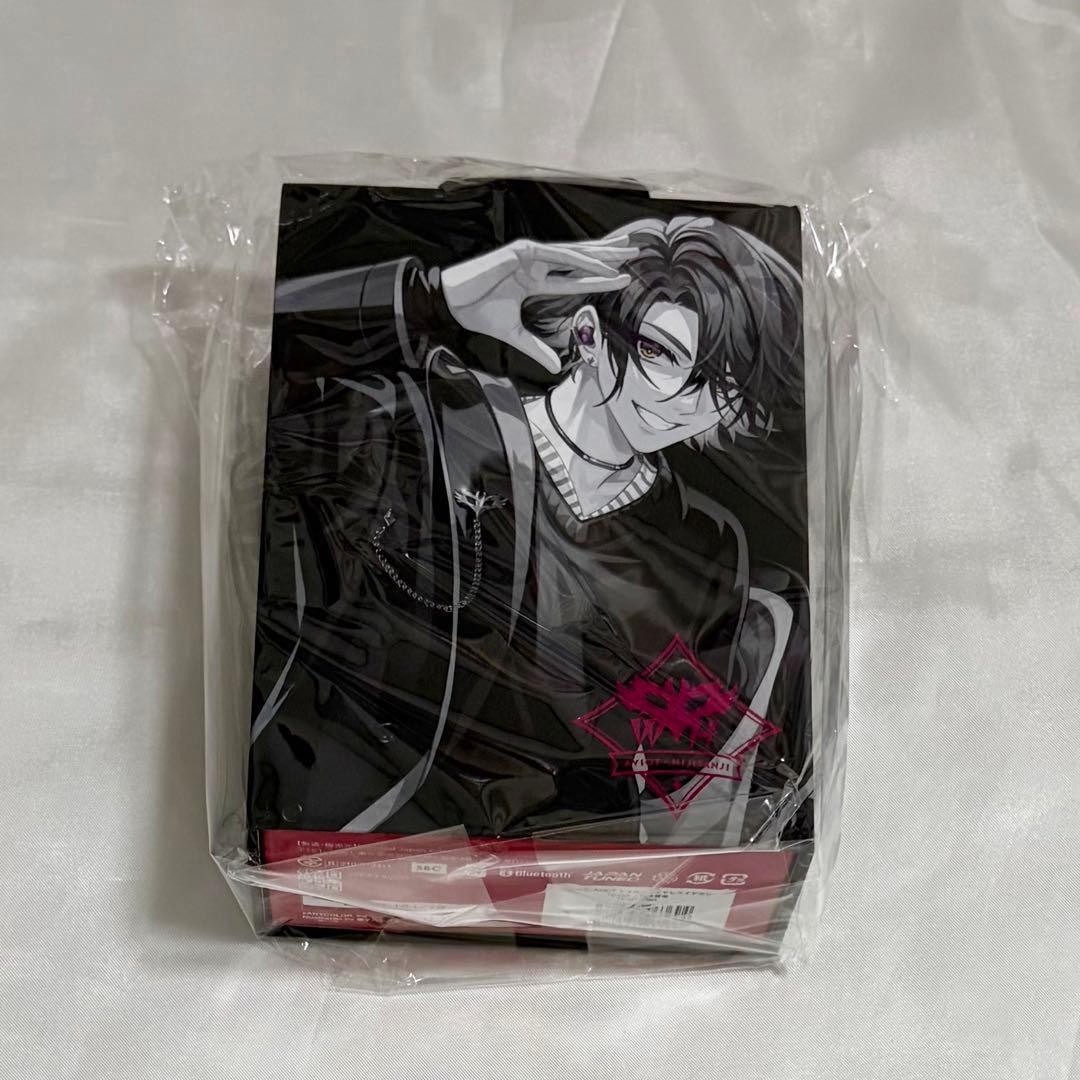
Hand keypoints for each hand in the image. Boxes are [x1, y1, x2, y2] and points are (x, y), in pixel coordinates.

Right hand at [441, 236, 636, 372]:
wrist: (451, 304)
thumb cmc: (477, 312)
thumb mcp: (514, 334)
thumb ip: (536, 348)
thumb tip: (557, 366)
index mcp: (534, 279)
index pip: (573, 277)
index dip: (597, 276)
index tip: (621, 277)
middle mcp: (535, 264)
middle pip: (579, 258)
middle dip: (606, 255)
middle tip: (634, 252)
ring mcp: (529, 255)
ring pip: (573, 254)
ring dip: (600, 254)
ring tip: (625, 255)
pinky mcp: (521, 252)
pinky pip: (557, 255)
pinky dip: (578, 259)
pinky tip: (599, 262)